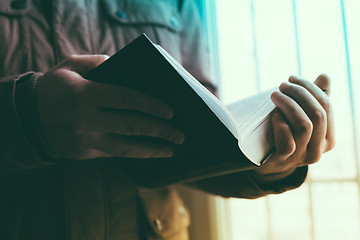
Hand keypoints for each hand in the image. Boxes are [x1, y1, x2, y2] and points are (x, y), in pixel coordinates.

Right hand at [37, 55, 183, 158]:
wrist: (28, 117)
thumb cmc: (55, 87)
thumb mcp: (71, 66)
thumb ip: (98, 63)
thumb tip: (126, 67)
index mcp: (85, 95)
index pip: (127, 99)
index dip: (151, 105)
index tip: (171, 111)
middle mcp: (86, 120)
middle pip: (132, 126)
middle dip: (160, 131)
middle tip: (180, 135)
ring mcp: (85, 140)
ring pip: (126, 147)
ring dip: (152, 149)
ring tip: (171, 150)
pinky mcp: (84, 153)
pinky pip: (114, 153)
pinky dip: (134, 152)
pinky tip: (149, 151)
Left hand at [254, 74, 334, 174]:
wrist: (264, 161)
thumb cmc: (285, 133)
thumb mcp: (300, 117)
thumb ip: (314, 99)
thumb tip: (325, 76)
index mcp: (328, 138)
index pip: (326, 106)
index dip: (310, 88)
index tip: (293, 78)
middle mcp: (318, 150)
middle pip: (317, 114)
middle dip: (299, 93)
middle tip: (282, 85)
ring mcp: (300, 157)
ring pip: (304, 125)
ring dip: (288, 104)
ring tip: (275, 95)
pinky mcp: (282, 161)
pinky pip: (287, 142)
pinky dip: (281, 124)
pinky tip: (273, 114)